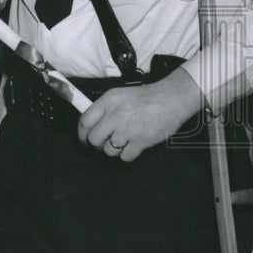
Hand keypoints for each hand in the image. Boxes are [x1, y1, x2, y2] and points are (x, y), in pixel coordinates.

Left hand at [77, 68, 204, 161]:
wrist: (170, 99)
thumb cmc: (144, 97)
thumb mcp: (119, 95)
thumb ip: (103, 108)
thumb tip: (89, 124)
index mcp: (108, 101)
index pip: (84, 121)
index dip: (81, 133)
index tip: (84, 138)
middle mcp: (115, 115)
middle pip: (93, 139)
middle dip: (95, 144)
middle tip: (101, 144)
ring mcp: (128, 130)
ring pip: (108, 150)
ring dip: (112, 149)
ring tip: (121, 142)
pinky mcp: (141, 142)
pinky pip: (124, 157)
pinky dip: (127, 154)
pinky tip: (132, 146)